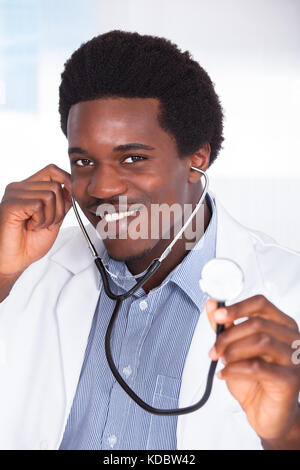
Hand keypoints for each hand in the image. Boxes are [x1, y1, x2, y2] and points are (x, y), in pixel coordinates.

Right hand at [0, 164, 71, 275]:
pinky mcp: (11, 204)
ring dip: (50, 216)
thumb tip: (71, 188)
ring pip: (50, 195)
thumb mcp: (54, 219)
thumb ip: (62, 203)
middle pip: (55, 185)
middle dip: (59, 209)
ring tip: (37, 225)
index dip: (66, 180)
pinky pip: (39, 205)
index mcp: (29, 188)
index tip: (72, 196)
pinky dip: (41, 220)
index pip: (52, 170)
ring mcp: (14, 194)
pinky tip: (30, 227)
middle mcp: (19, 187)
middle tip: (47, 223)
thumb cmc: (30, 243)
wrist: (15, 260)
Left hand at [206, 295, 299, 443]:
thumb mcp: (234, 348)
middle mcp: (292, 339)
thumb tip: (211, 304)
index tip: (217, 315)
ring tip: (222, 361)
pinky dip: (235, 369)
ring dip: (233, 351)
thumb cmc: (254, 379)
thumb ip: (224, 326)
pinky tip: (225, 374)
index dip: (237, 307)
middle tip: (215, 349)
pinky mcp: (290, 380)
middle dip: (229, 335)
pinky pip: (258, 367)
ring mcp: (295, 359)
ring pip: (261, 341)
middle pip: (257, 323)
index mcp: (281, 325)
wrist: (265, 414)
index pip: (261, 303)